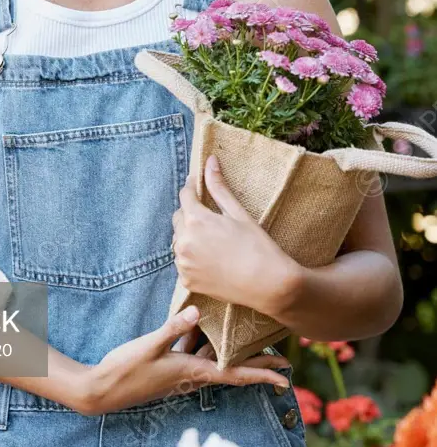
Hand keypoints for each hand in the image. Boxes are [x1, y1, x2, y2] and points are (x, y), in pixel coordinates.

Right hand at [77, 304, 290, 415]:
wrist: (102, 390)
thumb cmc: (125, 370)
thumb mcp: (149, 346)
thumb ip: (172, 328)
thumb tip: (197, 311)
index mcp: (192, 373)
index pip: (235, 375)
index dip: (262, 375)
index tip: (285, 377)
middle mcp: (192, 376)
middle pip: (233, 370)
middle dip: (258, 365)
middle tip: (284, 360)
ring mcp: (181, 374)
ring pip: (216, 362)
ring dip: (235, 355)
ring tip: (254, 341)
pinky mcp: (170, 369)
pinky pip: (197, 357)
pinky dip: (209, 347)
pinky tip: (206, 330)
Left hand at [172, 154, 301, 316]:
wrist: (268, 285)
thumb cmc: (257, 246)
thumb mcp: (238, 213)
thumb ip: (218, 187)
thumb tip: (209, 160)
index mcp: (196, 220)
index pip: (185, 195)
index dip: (192, 188)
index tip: (198, 185)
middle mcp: (184, 242)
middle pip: (178, 218)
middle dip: (190, 213)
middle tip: (211, 217)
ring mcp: (183, 264)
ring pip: (178, 240)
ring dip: (189, 236)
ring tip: (213, 240)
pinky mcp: (186, 281)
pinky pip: (182, 262)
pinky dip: (191, 257)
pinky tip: (211, 258)